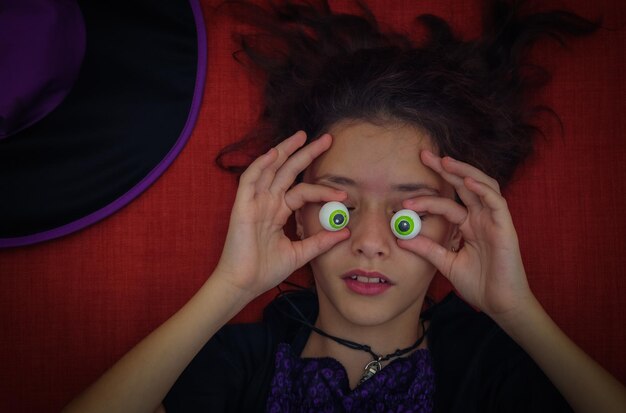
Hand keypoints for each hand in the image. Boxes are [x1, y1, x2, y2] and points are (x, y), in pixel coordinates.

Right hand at [213, 131, 349, 298]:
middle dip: (306, 153)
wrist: (244, 285)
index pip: (302, 191)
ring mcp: (254, 203)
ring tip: (302, 136)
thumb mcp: (299, 253)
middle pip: (287, 171)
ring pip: (270, 169)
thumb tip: (344, 231)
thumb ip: (319, 241)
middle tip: (327, 139)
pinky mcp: (242, 207)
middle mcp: (267, 202)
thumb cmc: (265, 271)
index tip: (343, 192)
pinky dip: (261, 166)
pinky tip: (275, 154)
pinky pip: (250, 180)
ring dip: (285, 151)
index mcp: (278, 212)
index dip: (322, 189)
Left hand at [398, 150, 533, 320]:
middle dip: (445, 169)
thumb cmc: (479, 284)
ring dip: (463, 171)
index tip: (405, 200)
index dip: (427, 198)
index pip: (447, 203)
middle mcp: (481, 218)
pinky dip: (483, 189)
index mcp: (468, 225)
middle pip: (463, 185)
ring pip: (481, 186)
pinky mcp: (506, 228)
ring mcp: (494, 221)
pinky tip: (468, 182)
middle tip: (423, 155)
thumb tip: (401, 238)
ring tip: (445, 162)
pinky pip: (496, 202)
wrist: (500, 305)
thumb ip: (427, 249)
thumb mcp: (445, 263)